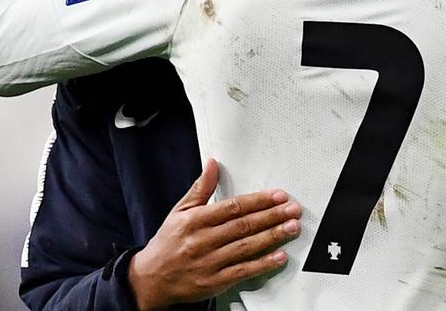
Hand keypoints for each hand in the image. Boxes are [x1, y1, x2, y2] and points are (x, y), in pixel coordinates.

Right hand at [127, 158, 301, 309]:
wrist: (152, 278)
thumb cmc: (168, 242)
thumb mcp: (179, 211)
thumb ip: (200, 188)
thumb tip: (212, 163)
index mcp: (195, 220)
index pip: (232, 207)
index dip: (257, 201)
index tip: (278, 195)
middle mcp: (203, 240)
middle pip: (243, 226)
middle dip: (271, 216)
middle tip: (293, 209)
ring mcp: (210, 262)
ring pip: (246, 247)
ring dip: (272, 237)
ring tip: (292, 227)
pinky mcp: (215, 281)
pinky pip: (243, 271)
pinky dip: (263, 264)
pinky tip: (279, 256)